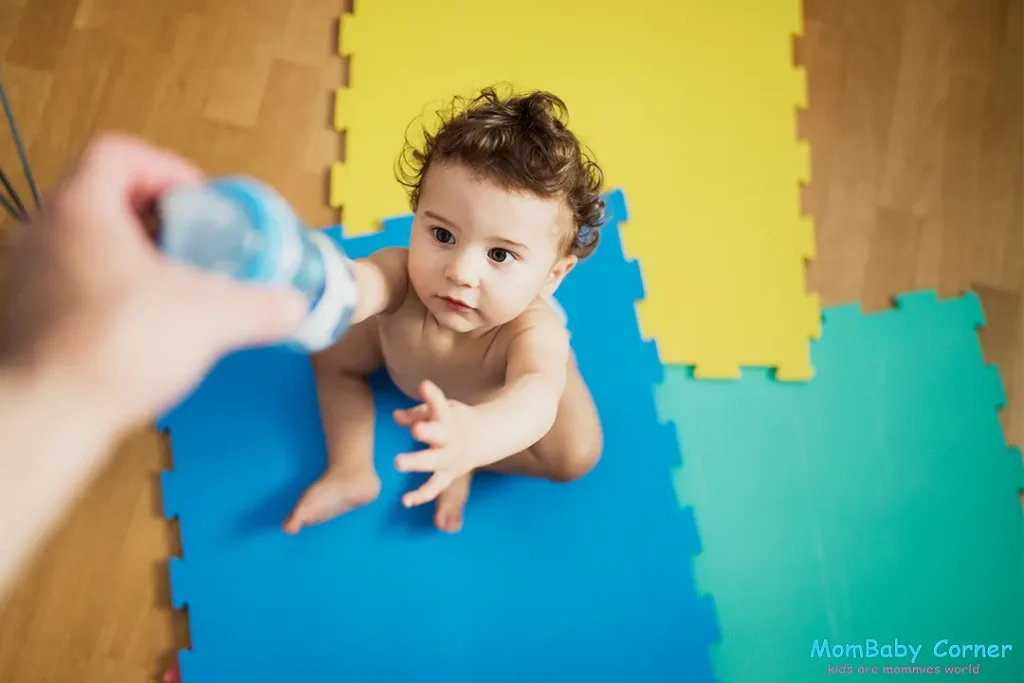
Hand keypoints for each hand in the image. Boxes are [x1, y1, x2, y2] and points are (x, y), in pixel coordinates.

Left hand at [0, 133, 306, 435]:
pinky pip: (77, 280)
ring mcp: (30, 273)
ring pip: (89, 240)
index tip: (200, 204)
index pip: (119, 152)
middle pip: (105, 195)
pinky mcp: (30, 314)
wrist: (50, 416)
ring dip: (137, 253)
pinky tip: (148, 324)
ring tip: (178, 285)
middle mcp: (45, 231)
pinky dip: (115, 289)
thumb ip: (260, 306)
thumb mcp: (209, 318)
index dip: (167, 169)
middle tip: (198, 244)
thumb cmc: (117, 347)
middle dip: (159, 217)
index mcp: (82, 208)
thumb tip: (295, 306)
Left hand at [392, 379, 481, 506]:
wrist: (486, 438)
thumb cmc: (454, 421)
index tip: (425, 385)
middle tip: (415, 429)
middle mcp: (450, 438)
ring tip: (398, 462)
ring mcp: (450, 459)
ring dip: (417, 462)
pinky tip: (405, 501)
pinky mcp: (448, 476)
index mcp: (448, 418)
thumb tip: (396, 416)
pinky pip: (434, 488)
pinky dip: (420, 496)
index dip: (432, 395)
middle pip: (438, 435)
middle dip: (427, 432)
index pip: (440, 405)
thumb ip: (417, 413)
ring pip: (434, 463)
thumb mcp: (440, 411)